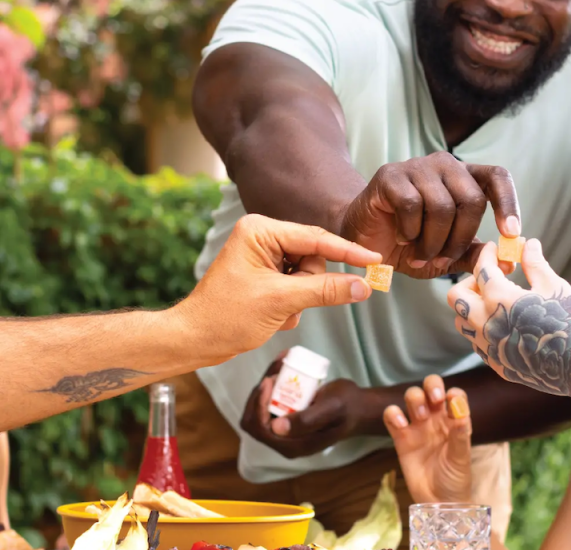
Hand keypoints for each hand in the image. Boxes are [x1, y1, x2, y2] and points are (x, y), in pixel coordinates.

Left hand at [174, 214, 381, 363]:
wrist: (194, 341)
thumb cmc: (225, 316)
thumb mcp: (281, 302)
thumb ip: (326, 291)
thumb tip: (363, 287)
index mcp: (261, 231)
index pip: (316, 238)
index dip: (348, 252)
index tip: (374, 260)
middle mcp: (263, 237)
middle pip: (315, 257)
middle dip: (310, 284)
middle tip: (290, 302)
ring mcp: (265, 257)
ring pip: (310, 274)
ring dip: (301, 298)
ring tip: (276, 311)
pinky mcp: (267, 275)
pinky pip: (299, 286)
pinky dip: (292, 305)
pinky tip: (272, 315)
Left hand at [240, 353, 369, 458]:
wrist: (358, 407)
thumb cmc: (347, 407)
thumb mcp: (330, 409)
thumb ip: (307, 420)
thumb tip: (276, 428)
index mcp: (292, 445)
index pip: (259, 428)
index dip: (258, 405)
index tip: (270, 381)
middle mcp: (284, 442)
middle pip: (254, 419)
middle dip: (259, 393)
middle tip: (276, 371)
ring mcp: (284, 432)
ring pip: (259, 409)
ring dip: (265, 385)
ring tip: (280, 363)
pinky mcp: (286, 419)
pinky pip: (269, 403)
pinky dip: (272, 384)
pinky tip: (281, 366)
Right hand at [339, 152, 519, 278]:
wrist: (363, 239)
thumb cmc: (409, 244)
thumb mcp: (447, 254)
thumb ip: (475, 254)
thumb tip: (508, 262)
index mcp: (464, 178)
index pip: (497, 177)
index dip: (508, 203)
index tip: (511, 233)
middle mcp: (445, 165)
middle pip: (472, 199)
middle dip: (460, 239)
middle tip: (443, 260)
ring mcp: (417, 167)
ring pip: (442, 206)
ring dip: (432, 242)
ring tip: (419, 254)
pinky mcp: (390, 175)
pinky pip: (412, 205)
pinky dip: (410, 231)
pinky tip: (402, 237)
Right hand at [383, 375, 472, 504]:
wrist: (438, 501)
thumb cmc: (455, 478)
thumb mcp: (461, 456)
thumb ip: (460, 433)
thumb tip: (459, 408)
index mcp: (454, 420)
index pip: (454, 394)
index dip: (452, 392)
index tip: (451, 400)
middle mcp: (436, 418)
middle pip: (430, 388)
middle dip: (431, 386)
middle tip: (434, 400)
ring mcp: (417, 426)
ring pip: (412, 397)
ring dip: (415, 399)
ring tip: (420, 418)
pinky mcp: (400, 437)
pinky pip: (391, 417)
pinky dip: (393, 414)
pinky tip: (401, 425)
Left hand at [446, 240, 570, 401]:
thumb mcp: (555, 287)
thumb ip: (535, 264)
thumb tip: (528, 244)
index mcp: (498, 299)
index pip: (482, 268)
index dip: (489, 254)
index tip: (497, 249)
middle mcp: (485, 323)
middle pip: (456, 295)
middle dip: (472, 281)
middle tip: (494, 278)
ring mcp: (488, 347)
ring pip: (461, 321)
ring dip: (472, 306)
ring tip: (497, 302)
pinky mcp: (496, 364)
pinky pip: (476, 342)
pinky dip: (482, 328)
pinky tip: (505, 324)